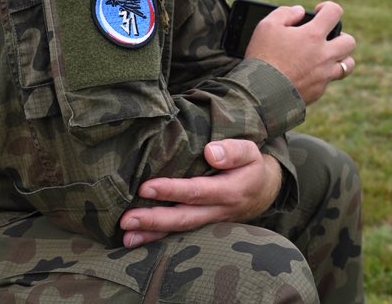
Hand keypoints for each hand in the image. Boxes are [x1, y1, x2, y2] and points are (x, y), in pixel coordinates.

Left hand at [119, 139, 281, 248]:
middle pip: (184, 218)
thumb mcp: (250, 152)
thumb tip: (210, 152)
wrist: (265, 192)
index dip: (172, 191)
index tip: (146, 187)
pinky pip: (179, 235)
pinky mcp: (202, 227)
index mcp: (230, 191)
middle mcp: (219, 212)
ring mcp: (210, 223)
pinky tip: (136, 241)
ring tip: (127, 237)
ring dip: (152, 235)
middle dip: (155, 220)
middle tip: (127, 220)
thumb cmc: (251, 167)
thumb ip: (233, 151)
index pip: (197, 192)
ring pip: (180, 231)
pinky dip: (157, 240)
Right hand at [244, 1, 356, 104]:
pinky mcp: (318, 91)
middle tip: (325, 37)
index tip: (319, 11)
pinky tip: (307, 73)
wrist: (260, 93)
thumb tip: (300, 12)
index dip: (328, 7)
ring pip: (348, 65)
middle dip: (340, 35)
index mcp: (312, 35)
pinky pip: (329, 81)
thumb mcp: (267, 26)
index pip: (335, 12)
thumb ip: (285, 13)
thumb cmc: (262, 57)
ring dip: (341, 58)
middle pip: (349, 41)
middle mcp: (324, 55)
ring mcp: (324, 75)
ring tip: (326, 57)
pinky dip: (322, 76)